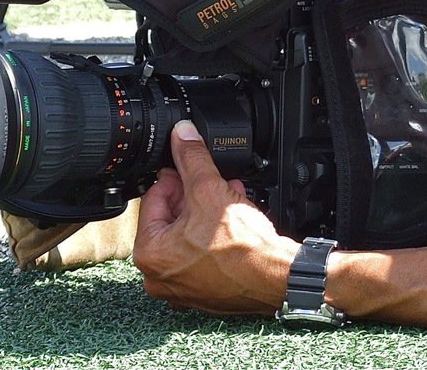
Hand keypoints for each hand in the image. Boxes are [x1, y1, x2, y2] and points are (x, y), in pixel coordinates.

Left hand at [133, 121, 299, 314]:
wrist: (277, 277)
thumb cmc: (242, 249)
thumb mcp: (211, 189)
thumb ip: (192, 158)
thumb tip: (182, 135)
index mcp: (150, 254)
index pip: (152, 201)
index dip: (173, 178)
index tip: (186, 170)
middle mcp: (160, 277)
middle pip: (169, 220)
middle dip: (191, 195)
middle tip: (208, 181)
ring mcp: (182, 288)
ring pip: (187, 237)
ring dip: (205, 212)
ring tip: (224, 195)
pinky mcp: (205, 292)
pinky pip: (201, 256)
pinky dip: (213, 236)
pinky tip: (231, 219)